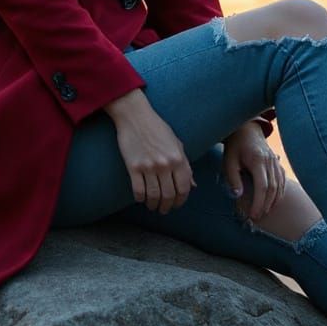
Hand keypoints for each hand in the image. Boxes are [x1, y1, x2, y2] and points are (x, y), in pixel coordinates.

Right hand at [106, 90, 195, 213]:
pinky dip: (140, 199)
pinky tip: (141, 198)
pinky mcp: (133, 167)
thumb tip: (193, 185)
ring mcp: (149, 166)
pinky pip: (138, 190)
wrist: (135, 116)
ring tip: (153, 206)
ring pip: (154, 196)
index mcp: (178, 158)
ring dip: (154, 205)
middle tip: (164, 209)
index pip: (184, 188)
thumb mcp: (176, 144)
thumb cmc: (157, 128)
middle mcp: (165, 164)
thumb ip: (185, 165)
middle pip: (169, 195)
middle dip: (167, 206)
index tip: (177, 204)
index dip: (181, 200)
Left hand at [223, 121, 286, 221]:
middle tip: (257, 217)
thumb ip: (233, 178)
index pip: (263, 186)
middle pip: (273, 188)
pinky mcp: (277, 162)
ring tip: (264, 212)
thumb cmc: (235, 146)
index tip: (253, 214)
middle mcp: (270, 161)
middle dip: (266, 205)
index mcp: (257, 160)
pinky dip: (279, 192)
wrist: (246, 129)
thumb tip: (238, 196)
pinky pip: (282, 180)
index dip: (259, 203)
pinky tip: (273, 201)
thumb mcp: (229, 161)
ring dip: (274, 201)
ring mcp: (275, 161)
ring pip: (280, 185)